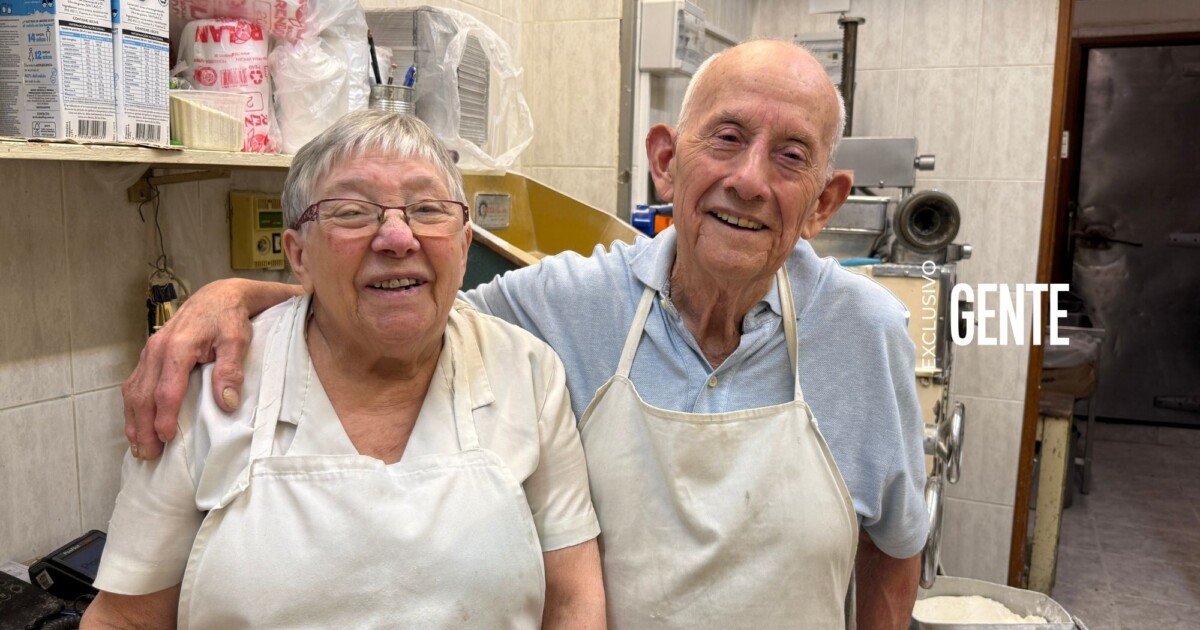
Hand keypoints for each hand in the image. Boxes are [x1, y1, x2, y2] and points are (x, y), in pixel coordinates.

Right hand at [122, 279, 254, 459]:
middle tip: (149, 455)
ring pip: (133, 391)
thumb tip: (227, 403)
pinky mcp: (148, 355)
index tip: (166, 439)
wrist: (218, 296)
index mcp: (177, 347)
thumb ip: (231, 370)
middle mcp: (156, 349)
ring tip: (138, 448)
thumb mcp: (238, 340)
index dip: (164, 417)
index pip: (166, 390)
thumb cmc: (229, 318)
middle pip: (143, 395)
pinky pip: (134, 384)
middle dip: (143, 428)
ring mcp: (149, 351)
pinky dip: (132, 407)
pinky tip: (136, 425)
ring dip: (133, 421)